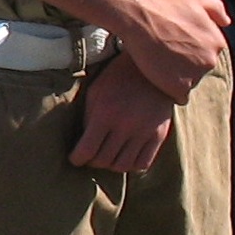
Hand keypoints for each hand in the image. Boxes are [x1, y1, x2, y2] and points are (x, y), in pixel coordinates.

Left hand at [69, 55, 174, 172]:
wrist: (152, 68)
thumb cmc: (116, 79)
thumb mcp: (95, 93)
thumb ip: (88, 119)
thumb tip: (81, 144)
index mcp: (105, 114)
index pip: (86, 151)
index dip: (77, 159)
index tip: (75, 158)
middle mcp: (125, 126)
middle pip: (103, 161)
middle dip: (92, 162)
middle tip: (90, 156)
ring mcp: (144, 132)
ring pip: (122, 166)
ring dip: (110, 165)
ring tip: (107, 156)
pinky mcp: (159, 135)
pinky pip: (143, 164)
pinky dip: (130, 165)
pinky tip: (124, 156)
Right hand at [114, 0, 229, 100]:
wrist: (142, 19)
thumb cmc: (166, 7)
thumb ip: (216, 9)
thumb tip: (227, 23)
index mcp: (217, 43)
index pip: (208, 54)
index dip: (191, 51)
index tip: (176, 47)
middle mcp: (210, 60)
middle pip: (200, 70)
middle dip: (186, 66)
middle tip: (166, 57)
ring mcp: (195, 75)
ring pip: (190, 83)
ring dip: (178, 79)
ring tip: (160, 68)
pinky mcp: (178, 87)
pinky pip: (180, 97)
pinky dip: (171, 91)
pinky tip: (160, 81)